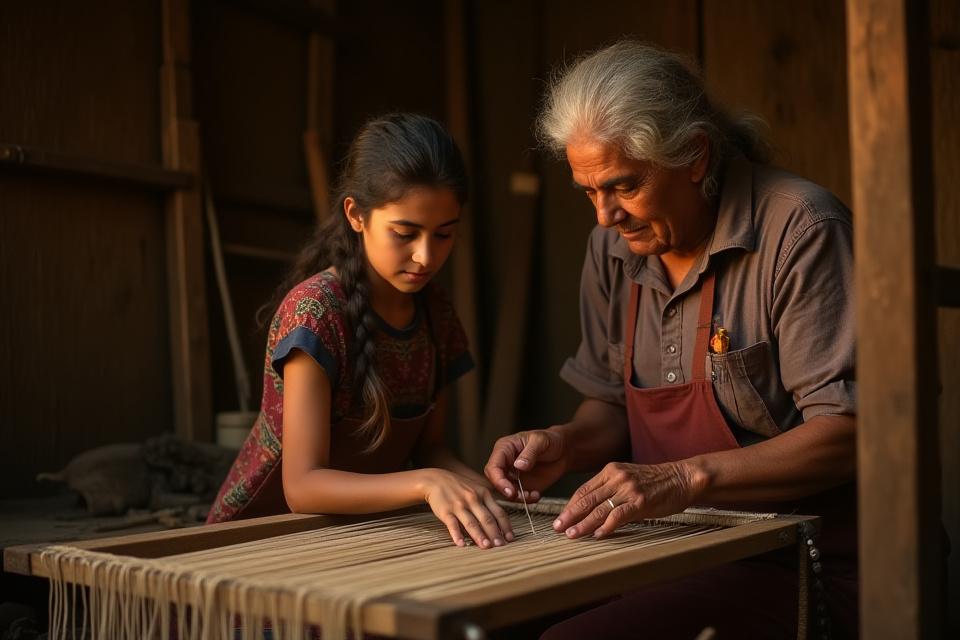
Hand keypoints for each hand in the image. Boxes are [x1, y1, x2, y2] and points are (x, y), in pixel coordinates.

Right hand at [420, 469, 513, 547]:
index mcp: (483, 494)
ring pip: (471, 522)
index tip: (510, 538)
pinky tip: (461, 544)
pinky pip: (452, 524)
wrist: (435, 480)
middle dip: (495, 533)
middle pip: (487, 518)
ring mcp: (459, 505)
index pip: (498, 512)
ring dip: (479, 535)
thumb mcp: (477, 489)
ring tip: (486, 547)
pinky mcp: (445, 511)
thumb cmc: (459, 487)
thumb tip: (501, 522)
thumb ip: (489, 503)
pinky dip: (457, 534)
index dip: (505, 526)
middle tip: (501, 546)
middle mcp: (473, 499)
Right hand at [484, 428, 567, 500]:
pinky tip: (536, 495)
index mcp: (504, 448)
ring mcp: (512, 475)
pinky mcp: (521, 485)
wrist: (564, 450)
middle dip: (506, 491)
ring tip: (532, 495)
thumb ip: (530, 452)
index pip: (493, 467)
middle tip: (519, 496)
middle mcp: (505, 463)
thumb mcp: (541, 441)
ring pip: (505, 491)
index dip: (498, 480)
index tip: (510, 490)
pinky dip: (526, 499)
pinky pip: (518, 496)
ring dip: (517, 498)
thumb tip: (518, 465)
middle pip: (495, 481)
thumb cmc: (550, 439)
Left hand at [553, 460, 708, 538]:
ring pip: (599, 508)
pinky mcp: (641, 501)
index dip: (570, 505)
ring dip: (583, 524)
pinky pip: (619, 515)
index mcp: (610, 471)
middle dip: (570, 515)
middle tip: (557, 528)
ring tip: (572, 535)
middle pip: (587, 499)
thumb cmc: (655, 482)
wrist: (682, 478)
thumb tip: (590, 509)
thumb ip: (610, 490)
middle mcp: (616, 478)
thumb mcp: (628, 479)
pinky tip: (598, 535)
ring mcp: (628, 489)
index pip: (583, 490)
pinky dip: (607, 526)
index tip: (560, 518)